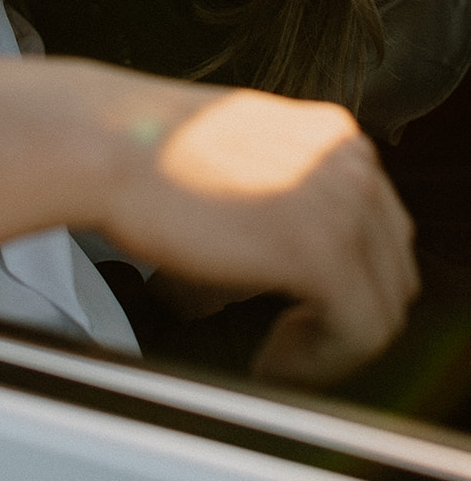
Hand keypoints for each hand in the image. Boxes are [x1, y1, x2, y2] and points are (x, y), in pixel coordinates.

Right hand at [0, 57, 417, 386]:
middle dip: (347, 313)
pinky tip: (273, 359)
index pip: (379, 227)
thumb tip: (297, 254)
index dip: (347, 280)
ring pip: (381, 305)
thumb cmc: (147, 151)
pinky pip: (354, 330)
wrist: (104, 141)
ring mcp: (340, 200)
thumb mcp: (239, 157)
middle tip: (294, 340)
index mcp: (332, 134)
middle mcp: (348, 158)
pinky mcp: (319, 248)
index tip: (304, 309)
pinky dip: (317, 359)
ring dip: (332, 342)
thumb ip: (286, 189)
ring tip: (280, 353)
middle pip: (391, 266)